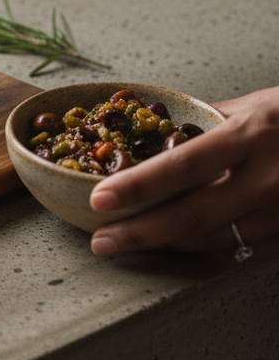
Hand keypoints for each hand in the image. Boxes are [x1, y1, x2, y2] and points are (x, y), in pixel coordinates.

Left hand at [89, 86, 278, 260]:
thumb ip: (208, 120)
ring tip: (124, 245)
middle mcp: (271, 179)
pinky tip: (172, 249)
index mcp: (253, 137)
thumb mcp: (258, 105)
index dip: (138, 186)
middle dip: (140, 234)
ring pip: (215, 242)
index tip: (99, 198)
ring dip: (165, 247)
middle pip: (193, 217)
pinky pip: (242, 254)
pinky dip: (202, 253)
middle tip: (100, 242)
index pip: (183, 166)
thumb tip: (156, 121)